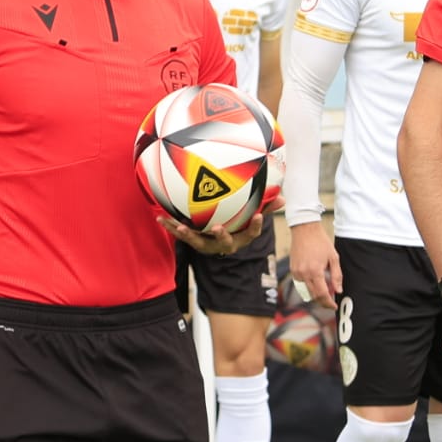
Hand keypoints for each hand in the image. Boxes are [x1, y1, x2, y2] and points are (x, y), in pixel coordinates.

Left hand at [161, 194, 283, 255]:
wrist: (217, 240)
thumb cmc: (238, 224)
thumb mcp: (252, 218)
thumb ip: (266, 207)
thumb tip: (283, 197)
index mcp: (239, 238)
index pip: (252, 234)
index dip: (256, 226)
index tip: (259, 215)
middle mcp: (222, 244)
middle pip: (223, 242)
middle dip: (220, 236)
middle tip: (217, 227)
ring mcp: (206, 243)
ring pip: (196, 241)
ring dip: (186, 233)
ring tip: (176, 225)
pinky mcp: (192, 239)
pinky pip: (180, 234)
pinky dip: (170, 226)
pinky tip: (158, 217)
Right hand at [289, 221, 342, 308]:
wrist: (305, 230)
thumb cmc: (321, 242)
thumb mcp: (333, 258)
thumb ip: (336, 276)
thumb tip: (338, 290)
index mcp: (315, 271)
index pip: (322, 294)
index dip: (328, 303)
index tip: (334, 306)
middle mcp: (304, 274)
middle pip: (313, 296)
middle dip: (323, 301)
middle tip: (331, 301)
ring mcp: (296, 272)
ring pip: (306, 291)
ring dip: (315, 294)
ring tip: (324, 291)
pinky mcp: (292, 270)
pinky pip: (301, 284)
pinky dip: (308, 286)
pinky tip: (315, 281)